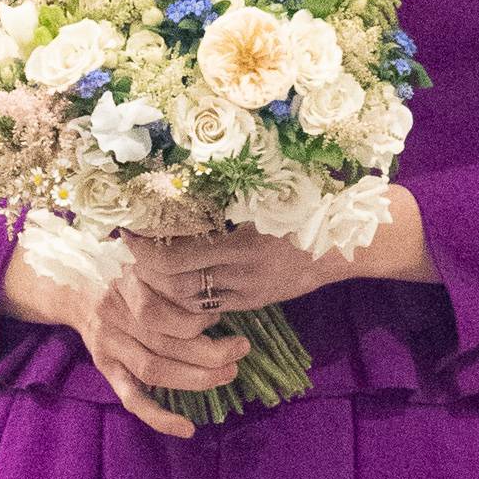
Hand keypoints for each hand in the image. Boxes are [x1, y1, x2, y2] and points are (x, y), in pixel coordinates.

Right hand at [0, 238, 245, 440]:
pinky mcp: (106, 368)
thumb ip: (176, 270)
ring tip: (228, 374)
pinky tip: (187, 428)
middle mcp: (117, 315)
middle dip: (211, 352)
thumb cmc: (123, 269)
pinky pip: (132, 398)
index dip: (197, 320)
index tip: (223, 316)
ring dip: (196, 379)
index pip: (165, 310)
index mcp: (129, 284)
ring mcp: (110, 346)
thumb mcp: (146, 258)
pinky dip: (159, 416)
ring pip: (155, 371)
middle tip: (242, 349)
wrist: (74, 285)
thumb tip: (222, 289)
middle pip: (167, 343)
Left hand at [127, 187, 437, 319]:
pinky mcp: (254, 302)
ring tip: (144, 264)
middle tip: (129, 247)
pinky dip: (183, 298)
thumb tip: (180, 170)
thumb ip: (229, 189)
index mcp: (245, 240)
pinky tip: (170, 281)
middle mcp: (244, 271)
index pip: (177, 254)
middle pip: (175, 282)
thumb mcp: (270, 190)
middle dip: (145, 268)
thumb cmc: (309, 202)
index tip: (128, 227)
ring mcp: (248, 291)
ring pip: (188, 301)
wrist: (350, 243)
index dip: (145, 246)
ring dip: (160, 286)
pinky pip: (208, 307)